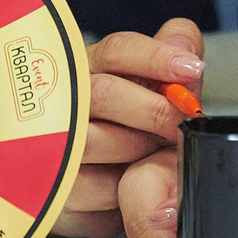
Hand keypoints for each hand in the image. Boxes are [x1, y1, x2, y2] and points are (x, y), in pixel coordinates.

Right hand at [55, 18, 204, 237]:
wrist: (68, 180)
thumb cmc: (109, 125)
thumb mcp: (136, 86)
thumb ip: (166, 56)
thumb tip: (183, 41)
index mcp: (81, 68)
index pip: (115, 51)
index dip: (157, 57)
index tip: (192, 69)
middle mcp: (56, 103)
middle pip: (104, 94)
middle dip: (154, 110)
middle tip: (181, 124)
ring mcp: (46, 150)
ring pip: (96, 143)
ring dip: (138, 152)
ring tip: (154, 155)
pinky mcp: (51, 196)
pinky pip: (95, 196)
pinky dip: (124, 193)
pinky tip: (131, 185)